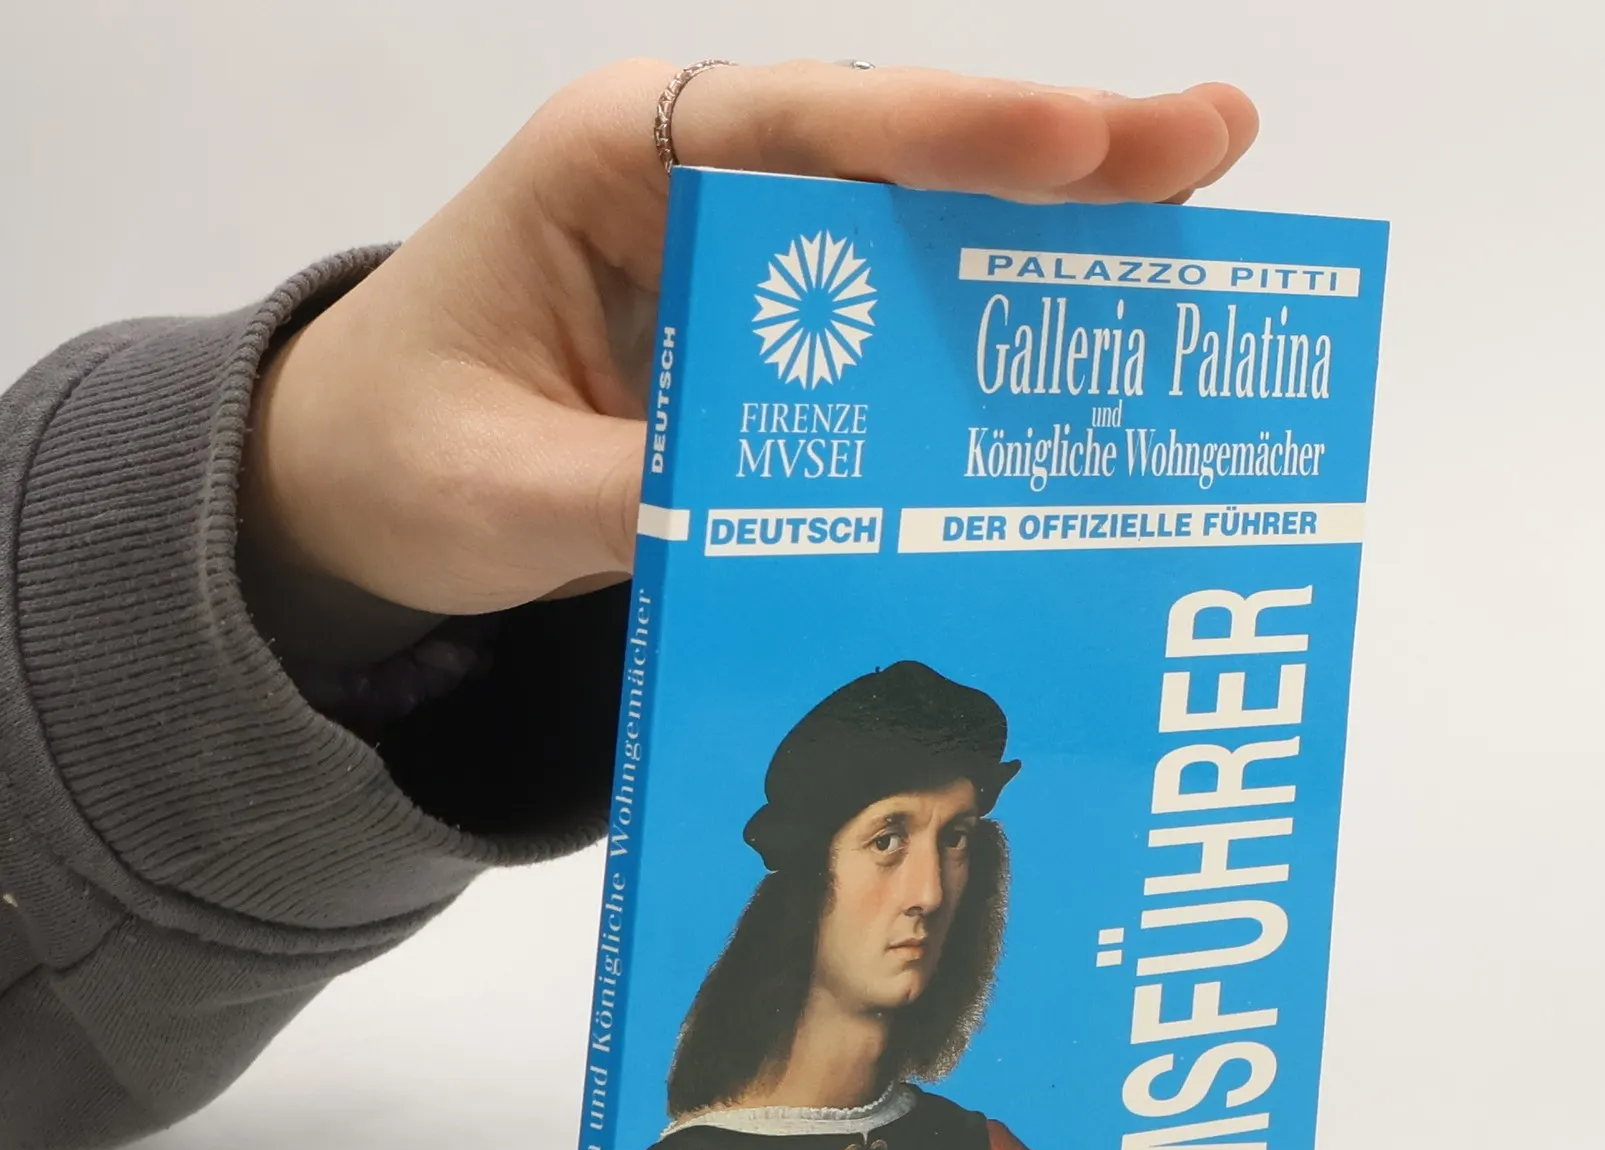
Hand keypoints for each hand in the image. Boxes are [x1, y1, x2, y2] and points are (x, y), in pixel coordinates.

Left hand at [239, 60, 1257, 664]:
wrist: (354, 486)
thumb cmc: (399, 454)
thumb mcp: (502, 489)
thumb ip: (642, 497)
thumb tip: (794, 526)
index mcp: (614, 163)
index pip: (800, 127)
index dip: (946, 134)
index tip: (1075, 142)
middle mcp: (698, 181)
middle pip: (893, 152)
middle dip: (1052, 154)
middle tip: (1210, 141)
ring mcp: (747, 255)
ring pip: (914, 224)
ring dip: (1048, 230)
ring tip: (1195, 212)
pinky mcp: (774, 334)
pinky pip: (894, 316)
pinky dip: (987, 324)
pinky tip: (1086, 333)